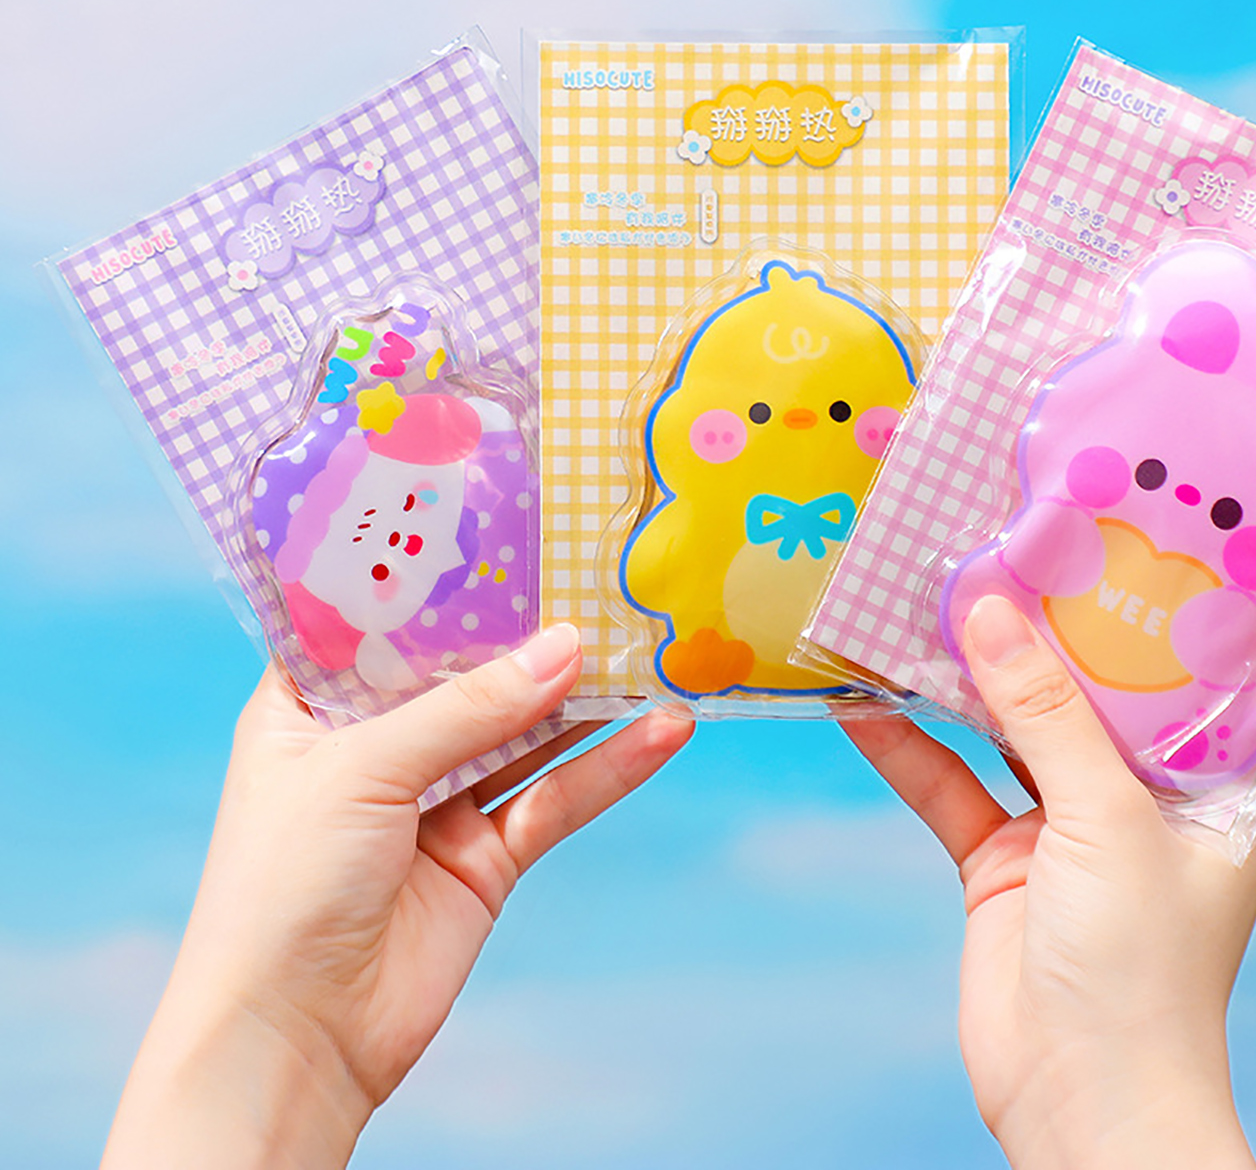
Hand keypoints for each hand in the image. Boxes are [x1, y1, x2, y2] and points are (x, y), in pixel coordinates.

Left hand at [103, 625, 692, 1169]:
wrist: (292, 1042)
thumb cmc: (282, 887)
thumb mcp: (362, 770)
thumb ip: (469, 708)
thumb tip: (567, 646)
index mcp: (309, 708)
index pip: (379, 621)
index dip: (439, 579)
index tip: (508, 525)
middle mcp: (374, 744)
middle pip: (467, 673)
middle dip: (530, 632)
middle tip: (601, 575)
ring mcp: (434, 801)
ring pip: (524, 732)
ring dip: (585, 697)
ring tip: (653, 645)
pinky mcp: (484, 858)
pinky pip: (555, 798)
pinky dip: (610, 767)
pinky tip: (663, 731)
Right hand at [842, 596, 1255, 1169]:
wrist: (1081, 1107)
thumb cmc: (1140, 967)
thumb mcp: (1104, 818)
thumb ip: (1045, 711)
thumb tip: (989, 607)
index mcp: (1214, 782)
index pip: (1175, 669)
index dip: (1131, 603)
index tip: (1082, 530)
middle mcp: (1144, 795)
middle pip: (1082, 689)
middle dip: (1032, 629)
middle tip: (979, 546)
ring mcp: (1069, 826)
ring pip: (1009, 729)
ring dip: (961, 680)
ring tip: (911, 603)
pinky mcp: (1005, 861)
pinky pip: (952, 787)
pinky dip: (909, 748)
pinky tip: (863, 704)